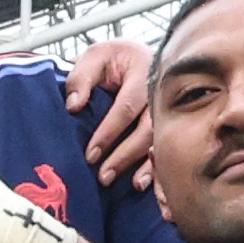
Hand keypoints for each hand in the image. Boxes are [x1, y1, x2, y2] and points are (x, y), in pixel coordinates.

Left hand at [64, 39, 156, 184]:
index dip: (109, 132)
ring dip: (147, 166)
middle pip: (147, 128)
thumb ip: (80, 78)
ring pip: (160, 140)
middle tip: (104, 176)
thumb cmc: (112, 60)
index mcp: (143, 71)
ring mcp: (170, 108)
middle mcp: (161, 92)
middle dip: (126, 155)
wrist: (133, 58)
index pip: (126, 107)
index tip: (91, 154)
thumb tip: (73, 106)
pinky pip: (166, 147)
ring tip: (131, 184)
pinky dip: (159, 167)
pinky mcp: (170, 122)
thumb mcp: (93, 57)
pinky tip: (148, 183)